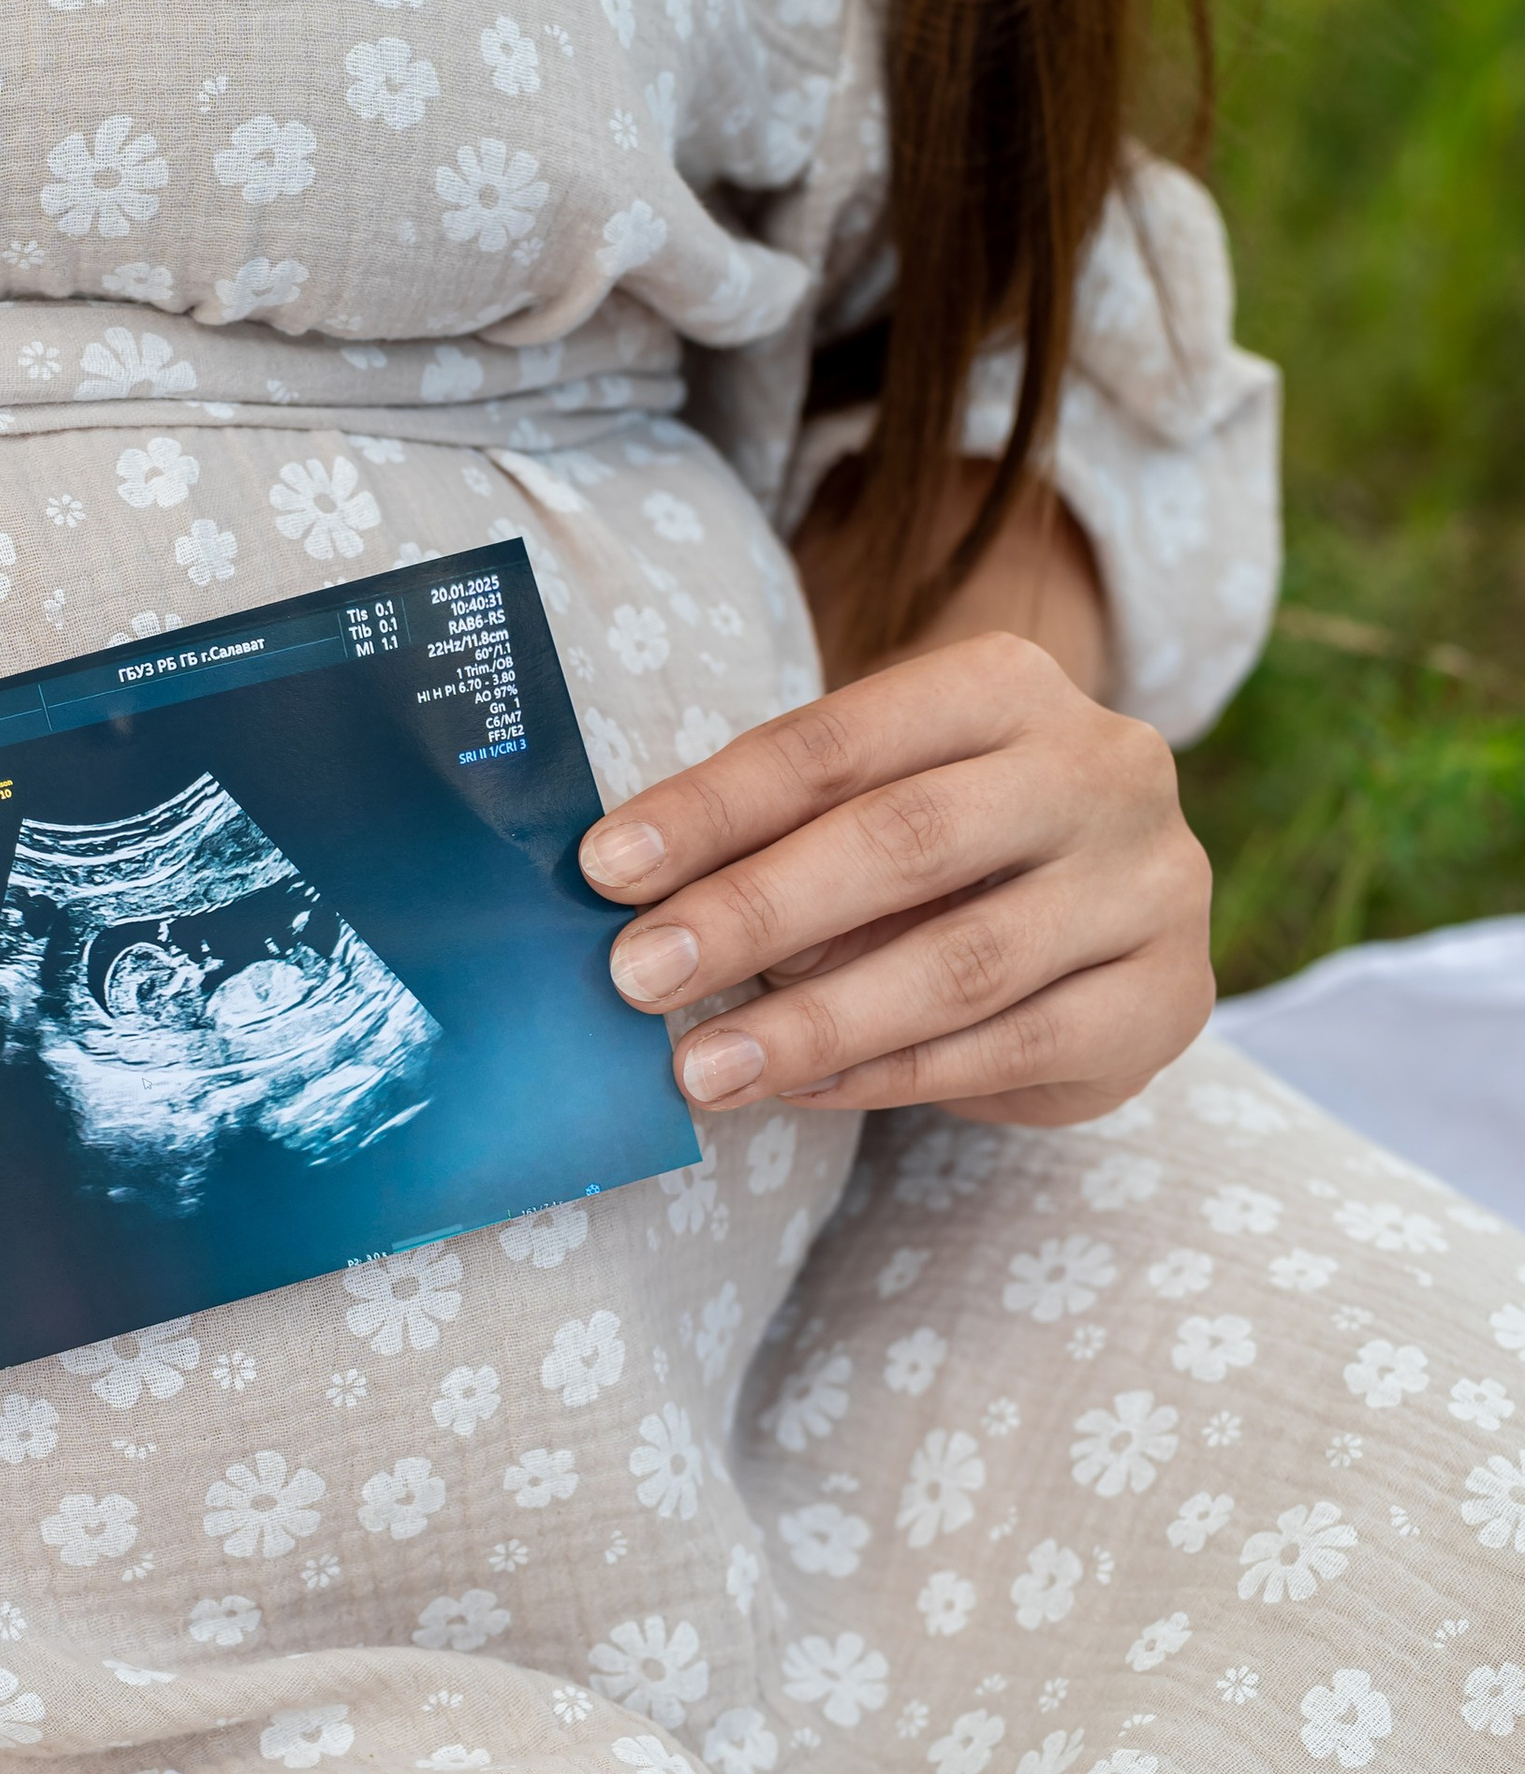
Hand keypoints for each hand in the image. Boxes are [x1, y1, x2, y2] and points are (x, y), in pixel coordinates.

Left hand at [581, 633, 1213, 1128]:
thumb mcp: (867, 801)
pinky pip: (1009, 1048)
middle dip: (753, 912)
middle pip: (904, 840)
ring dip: (812, 1022)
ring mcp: (1152, 884)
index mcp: (1006, 683)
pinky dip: (891, 1075)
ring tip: (701, 1067)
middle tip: (638, 975)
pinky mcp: (1168, 998)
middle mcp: (1100, 768)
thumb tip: (636, 906)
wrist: (1110, 905)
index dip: (715, 807)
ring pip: (961, 963)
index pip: (837, 740)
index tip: (606, 868)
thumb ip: (777, 833)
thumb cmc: (945, 843)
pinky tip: (801, 1089)